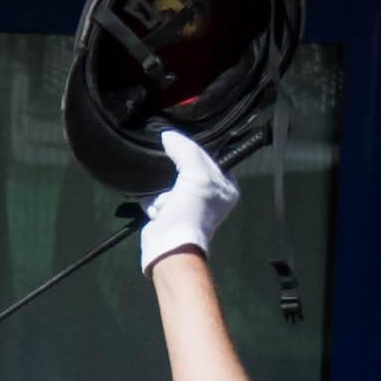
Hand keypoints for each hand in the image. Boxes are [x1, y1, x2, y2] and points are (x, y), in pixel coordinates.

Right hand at [140, 128, 236, 268]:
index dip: (196, 150)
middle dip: (176, 171)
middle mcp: (211, 195)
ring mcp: (190, 206)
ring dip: (162, 188)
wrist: (169, 246)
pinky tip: (156, 209)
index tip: (180, 147)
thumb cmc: (191, 210)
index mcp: (227, 186)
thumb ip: (185, 149)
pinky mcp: (171, 214)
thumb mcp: (196, 173)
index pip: (212, 157)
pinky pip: (158, 196)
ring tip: (165, 199)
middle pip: (188, 168)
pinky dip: (154, 200)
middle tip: (171, 174)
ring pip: (171, 182)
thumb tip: (168, 134)